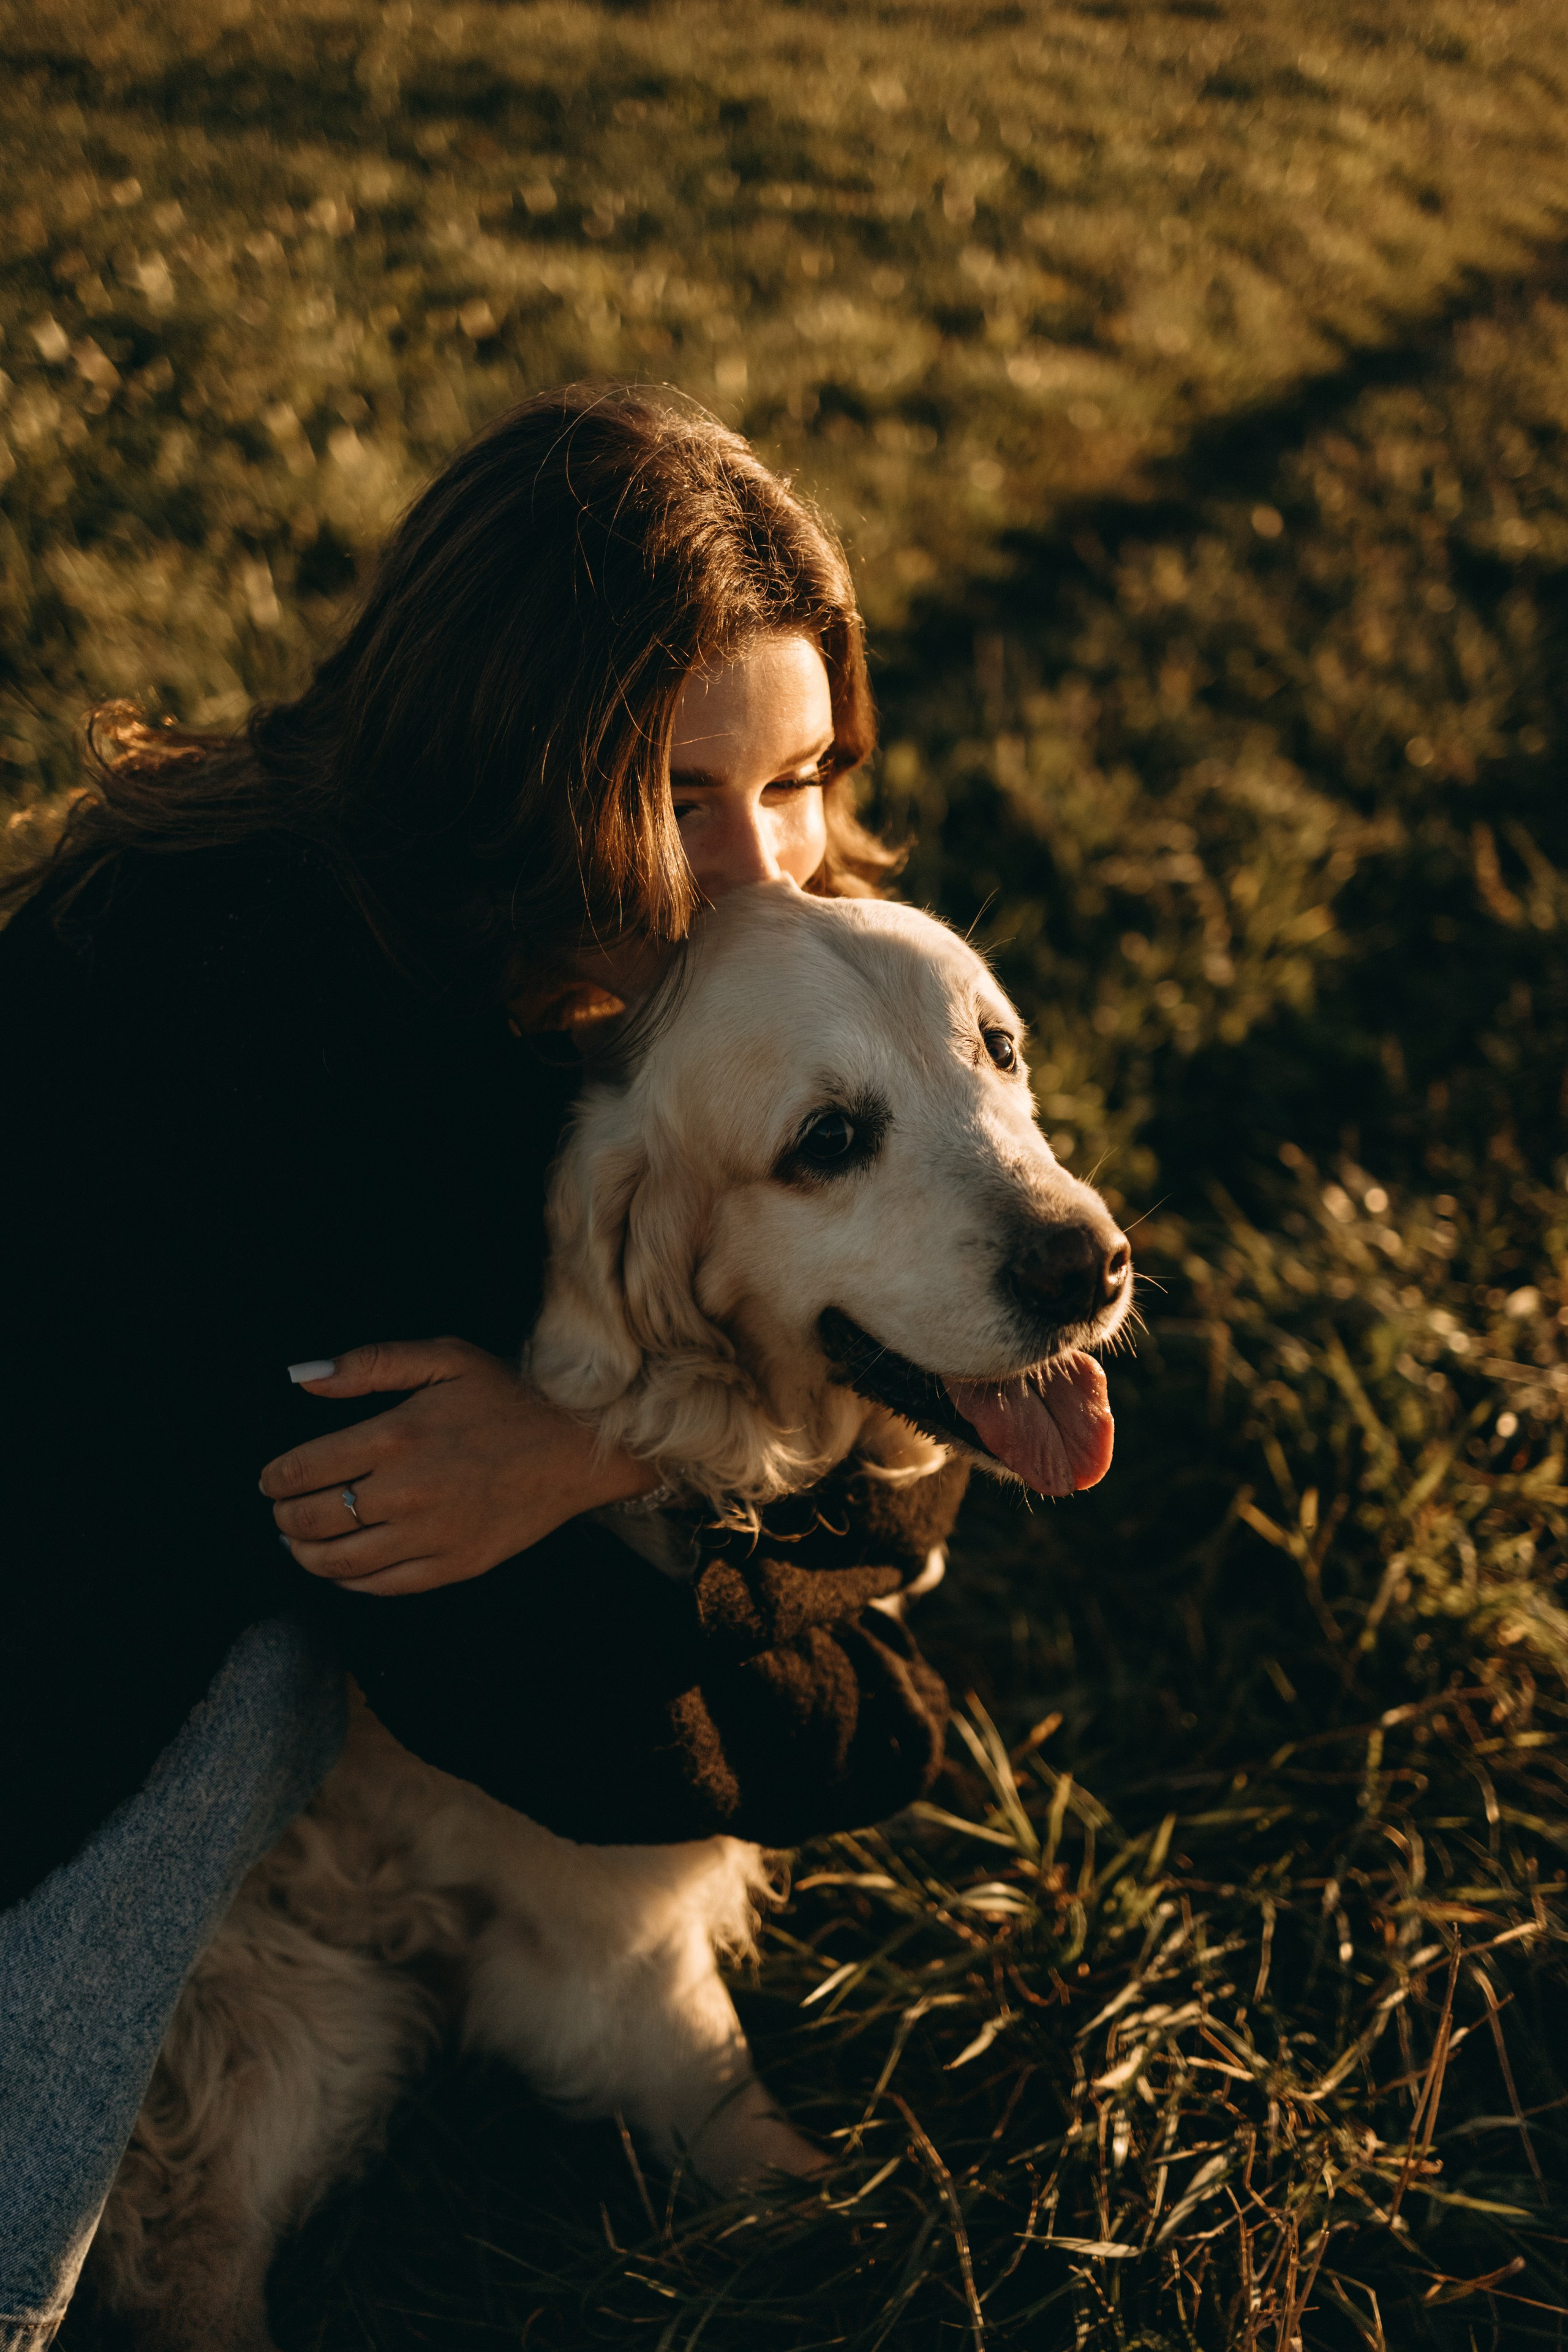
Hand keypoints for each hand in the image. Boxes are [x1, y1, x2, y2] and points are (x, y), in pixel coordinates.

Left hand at [260, 1337, 658, 1596]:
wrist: (577, 1448)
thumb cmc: (508, 1397)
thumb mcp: (444, 1358)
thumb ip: (370, 1364)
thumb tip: (302, 1378)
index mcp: (397, 1435)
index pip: (303, 1470)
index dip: (274, 1480)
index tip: (269, 1480)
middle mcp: (406, 1491)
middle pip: (312, 1521)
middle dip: (282, 1518)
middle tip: (280, 1511)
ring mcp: (430, 1536)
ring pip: (337, 1562)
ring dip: (303, 1555)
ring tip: (298, 1542)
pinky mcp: (453, 1566)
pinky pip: (380, 1586)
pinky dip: (347, 1581)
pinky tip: (341, 1565)